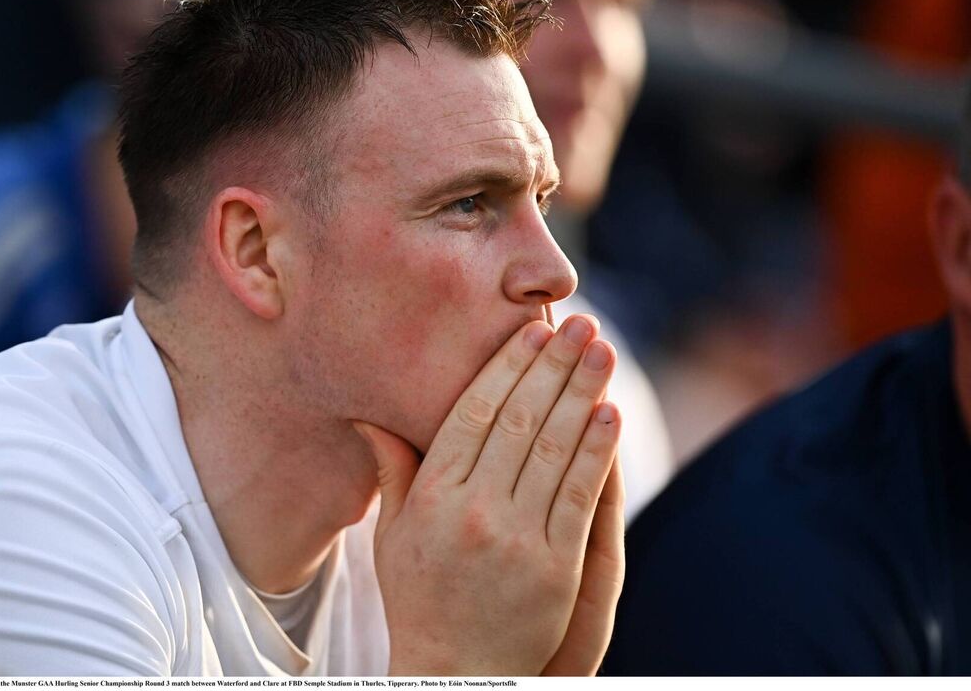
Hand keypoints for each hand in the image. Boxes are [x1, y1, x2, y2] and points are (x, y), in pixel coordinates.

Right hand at [355, 314, 620, 675]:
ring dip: (582, 394)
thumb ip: (392, 470)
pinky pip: (579, 496)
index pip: (473, 414)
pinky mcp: (556, 569)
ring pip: (553, 449)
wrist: (456, 673)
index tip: (532, 331)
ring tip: (601, 352)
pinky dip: (597, 451)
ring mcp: (516, 539)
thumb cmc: (421, 597)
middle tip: (579, 323)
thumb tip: (369, 415)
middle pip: (518, 421)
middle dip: (553, 366)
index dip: (507, 368)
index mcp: (432, 497)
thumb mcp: (393, 535)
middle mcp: (472, 511)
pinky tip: (609, 413)